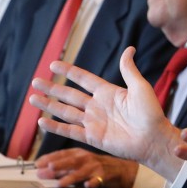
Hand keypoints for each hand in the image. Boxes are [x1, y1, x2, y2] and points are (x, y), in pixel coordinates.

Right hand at [30, 47, 183, 180]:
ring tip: (33, 98)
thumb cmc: (151, 114)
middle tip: (35, 81)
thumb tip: (129, 48)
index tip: (53, 64)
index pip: (84, 79)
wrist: (154, 139)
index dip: (69, 72)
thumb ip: (128, 70)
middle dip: (52, 88)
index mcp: (108, 93)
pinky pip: (70, 131)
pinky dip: (55, 127)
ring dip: (49, 105)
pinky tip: (41, 121)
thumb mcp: (140, 87)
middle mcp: (98, 107)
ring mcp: (94, 122)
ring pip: (66, 112)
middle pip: (70, 95)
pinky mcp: (92, 137)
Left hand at [35, 148, 138, 187]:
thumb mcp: (79, 165)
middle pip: (70, 161)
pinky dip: (93, 183)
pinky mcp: (105, 175)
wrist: (121, 170)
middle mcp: (86, 158)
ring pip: (82, 171)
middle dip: (58, 165)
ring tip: (61, 183)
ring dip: (71, 177)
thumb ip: (64, 169)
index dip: (49, 158)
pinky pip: (98, 180)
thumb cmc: (97, 168)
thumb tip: (45, 173)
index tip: (37, 164)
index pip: (61, 154)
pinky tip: (88, 185)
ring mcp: (96, 166)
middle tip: (46, 169)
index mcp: (79, 153)